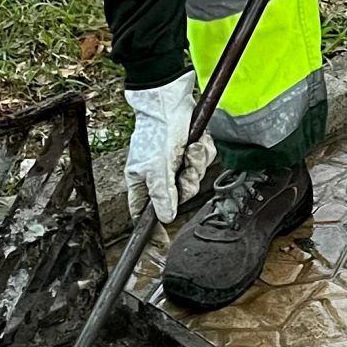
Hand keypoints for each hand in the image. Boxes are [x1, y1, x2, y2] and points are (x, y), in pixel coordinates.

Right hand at [124, 73, 215, 222]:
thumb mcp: (157, 168)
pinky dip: (202, 152)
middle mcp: (160, 174)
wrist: (170, 99)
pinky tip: (195, 141)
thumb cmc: (156, 131)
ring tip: (189, 150)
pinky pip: (203, 161)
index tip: (162, 246)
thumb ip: (161, 195)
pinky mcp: (192, 149)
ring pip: (194, 178)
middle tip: (184, 171)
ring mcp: (177, 162)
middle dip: (186, 184)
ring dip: (196, 165)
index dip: (153, 230)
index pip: (145, 214)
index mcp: (143, 181)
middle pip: (179, 196)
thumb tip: (165, 218)